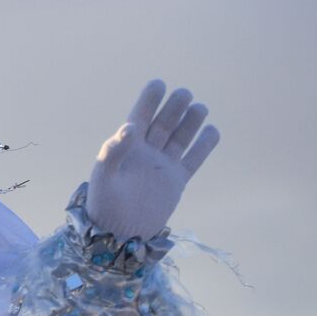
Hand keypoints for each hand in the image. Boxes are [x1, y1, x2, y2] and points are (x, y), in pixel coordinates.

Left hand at [85, 79, 219, 240]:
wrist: (118, 232)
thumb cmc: (104, 203)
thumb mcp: (103, 174)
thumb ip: (114, 149)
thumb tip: (132, 126)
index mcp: (126, 147)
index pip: (140, 116)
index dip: (149, 100)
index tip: (159, 83)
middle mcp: (146, 152)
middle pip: (164, 124)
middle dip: (174, 107)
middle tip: (184, 94)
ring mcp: (163, 165)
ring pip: (180, 138)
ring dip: (190, 122)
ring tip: (199, 107)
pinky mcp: (176, 180)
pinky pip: (193, 159)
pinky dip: (203, 146)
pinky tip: (212, 131)